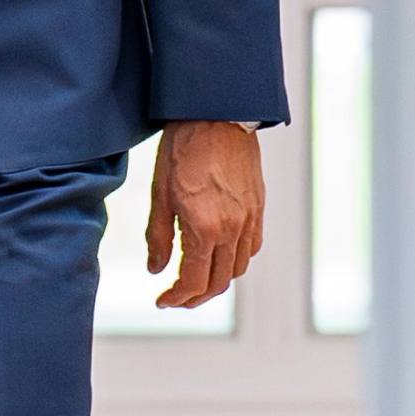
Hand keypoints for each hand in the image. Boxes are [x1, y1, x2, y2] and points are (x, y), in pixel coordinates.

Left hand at [146, 121, 264, 310]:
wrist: (216, 115)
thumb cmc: (183, 150)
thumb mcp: (160, 195)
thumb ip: (158, 238)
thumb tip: (156, 269)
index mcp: (205, 229)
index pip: (193, 281)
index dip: (176, 297)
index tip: (163, 300)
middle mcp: (232, 229)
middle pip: (218, 282)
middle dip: (195, 297)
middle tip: (176, 298)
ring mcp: (250, 219)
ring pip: (237, 268)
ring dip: (217, 281)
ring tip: (196, 280)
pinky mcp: (258, 207)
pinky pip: (252, 247)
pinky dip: (235, 260)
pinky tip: (219, 255)